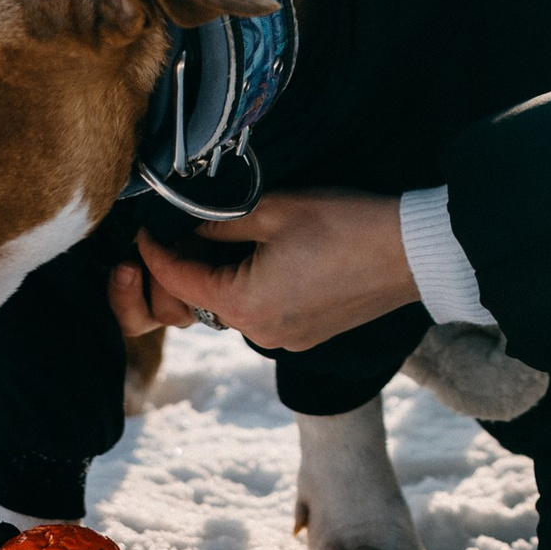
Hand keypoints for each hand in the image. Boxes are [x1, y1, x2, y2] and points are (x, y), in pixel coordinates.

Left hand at [105, 190, 418, 350]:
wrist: (410, 253)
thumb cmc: (344, 224)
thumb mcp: (276, 210)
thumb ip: (221, 223)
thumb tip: (188, 227)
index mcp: (243, 305)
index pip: (179, 281)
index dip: (155, 254)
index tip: (141, 231)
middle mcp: (257, 333)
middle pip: (202, 303)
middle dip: (184, 271)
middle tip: (177, 233)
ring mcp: (283, 339)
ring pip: (232, 308)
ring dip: (220, 278)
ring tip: (220, 240)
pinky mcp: (306, 334)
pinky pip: (261, 312)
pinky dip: (249, 288)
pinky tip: (261, 258)